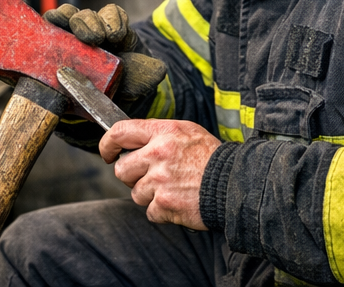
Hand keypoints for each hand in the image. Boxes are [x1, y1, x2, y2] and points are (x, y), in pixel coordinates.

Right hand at [44, 3, 166, 112]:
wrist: (93, 106)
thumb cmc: (115, 87)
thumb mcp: (134, 81)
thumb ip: (145, 75)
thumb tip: (159, 70)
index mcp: (110, 32)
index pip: (112, 15)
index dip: (113, 20)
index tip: (116, 35)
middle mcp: (87, 31)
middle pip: (84, 15)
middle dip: (87, 22)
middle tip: (92, 37)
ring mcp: (64, 38)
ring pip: (61, 18)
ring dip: (62, 19)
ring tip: (63, 27)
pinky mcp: (46, 47)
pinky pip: (41, 32)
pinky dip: (41, 29)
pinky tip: (41, 32)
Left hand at [99, 119, 220, 229]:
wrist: (236, 185)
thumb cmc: (211, 159)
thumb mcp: (187, 132)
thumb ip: (158, 134)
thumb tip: (132, 140)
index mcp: (162, 133)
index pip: (119, 132)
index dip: (107, 144)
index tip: (106, 153)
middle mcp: (158, 154)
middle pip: (121, 169)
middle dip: (131, 176)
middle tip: (151, 177)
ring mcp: (160, 180)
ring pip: (135, 193)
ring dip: (150, 195)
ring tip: (172, 189)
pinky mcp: (165, 204)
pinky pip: (150, 211)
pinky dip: (162, 211)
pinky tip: (178, 202)